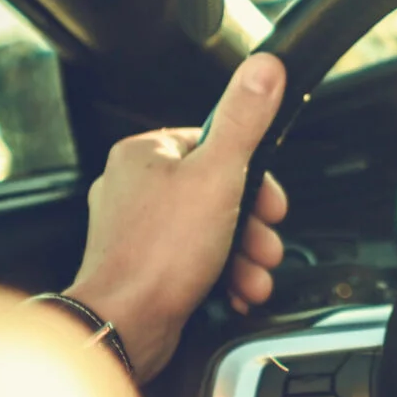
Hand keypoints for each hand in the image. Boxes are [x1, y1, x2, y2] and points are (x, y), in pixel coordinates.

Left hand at [67, 53, 289, 382]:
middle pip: (216, 191)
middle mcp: (133, 188)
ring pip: (208, 231)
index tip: (271, 200)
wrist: (124, 326)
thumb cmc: (158, 256)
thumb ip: (244, 121)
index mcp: (144, 154)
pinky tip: (235, 290)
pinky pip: (193, 262)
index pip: (212, 142)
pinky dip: (221, 276)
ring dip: (243, 255)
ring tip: (255, 274)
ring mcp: (136, 231)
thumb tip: (264, 69)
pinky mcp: (143, 268)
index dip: (253, 173)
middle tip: (267, 242)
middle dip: (253, 225)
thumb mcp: (218, 175)